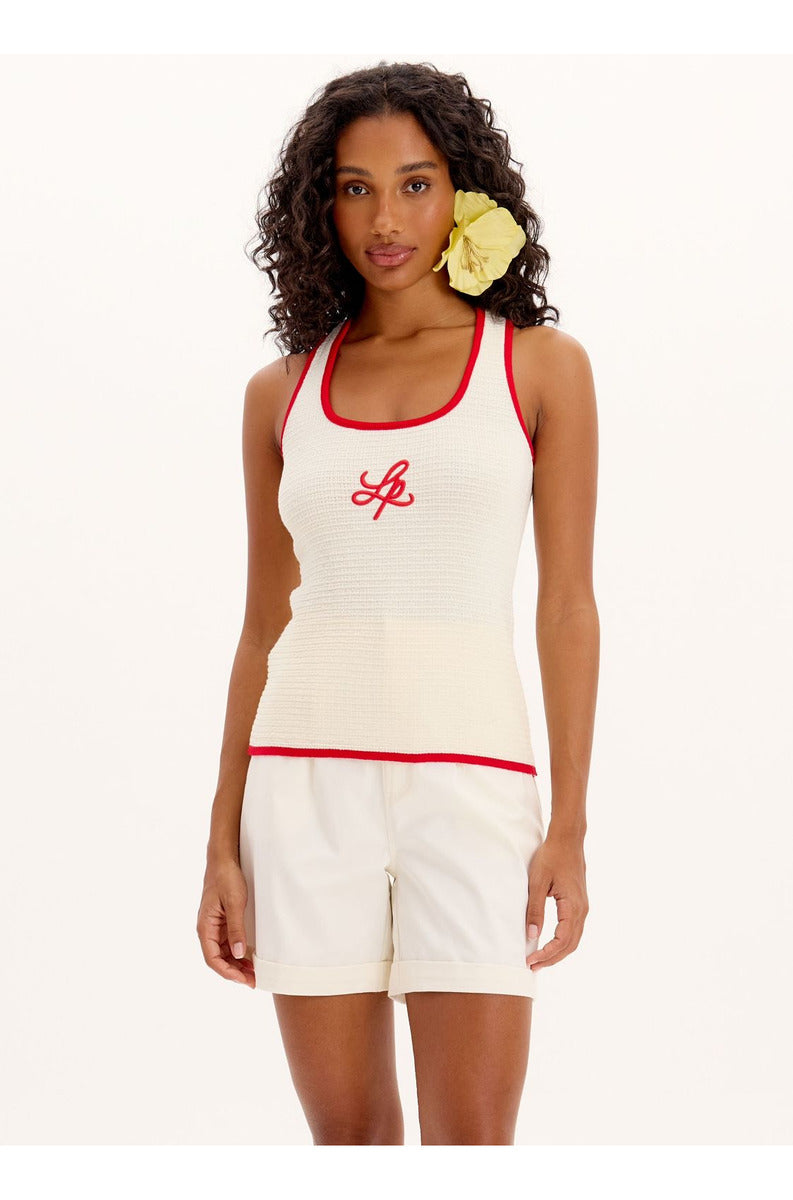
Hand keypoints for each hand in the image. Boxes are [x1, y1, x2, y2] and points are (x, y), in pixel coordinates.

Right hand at [196, 859, 255, 987]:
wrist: (224, 859)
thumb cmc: (226, 878)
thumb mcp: (234, 903)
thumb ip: (236, 929)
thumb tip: (238, 954)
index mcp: (205, 927)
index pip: (212, 959)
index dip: (227, 972)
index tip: (244, 979)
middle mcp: (208, 930)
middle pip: (218, 959)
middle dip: (235, 972)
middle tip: (254, 980)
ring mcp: (215, 927)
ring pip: (224, 953)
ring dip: (237, 964)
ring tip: (254, 972)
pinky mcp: (222, 922)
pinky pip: (228, 943)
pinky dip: (238, 953)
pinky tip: (249, 958)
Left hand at [525, 828, 587, 972]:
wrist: (568, 839)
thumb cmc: (552, 857)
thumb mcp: (537, 883)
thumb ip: (534, 910)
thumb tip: (532, 936)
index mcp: (573, 907)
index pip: (561, 941)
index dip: (546, 954)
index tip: (530, 960)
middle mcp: (582, 910)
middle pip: (570, 945)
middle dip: (552, 958)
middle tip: (532, 966)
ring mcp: (583, 907)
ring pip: (573, 939)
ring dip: (557, 952)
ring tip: (539, 959)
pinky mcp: (579, 903)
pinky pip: (574, 929)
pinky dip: (562, 941)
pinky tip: (550, 943)